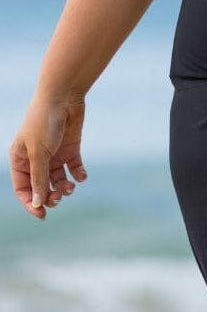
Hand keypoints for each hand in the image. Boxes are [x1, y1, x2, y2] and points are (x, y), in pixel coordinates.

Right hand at [9, 97, 86, 218]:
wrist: (63, 96)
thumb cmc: (44, 122)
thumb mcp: (38, 153)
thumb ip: (39, 179)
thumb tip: (38, 204)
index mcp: (20, 160)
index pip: (23, 189)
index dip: (31, 203)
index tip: (43, 215)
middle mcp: (36, 159)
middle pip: (41, 187)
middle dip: (50, 195)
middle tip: (60, 195)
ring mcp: (54, 154)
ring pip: (58, 180)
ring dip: (64, 187)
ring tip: (70, 186)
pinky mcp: (70, 148)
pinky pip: (73, 168)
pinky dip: (78, 175)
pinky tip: (81, 176)